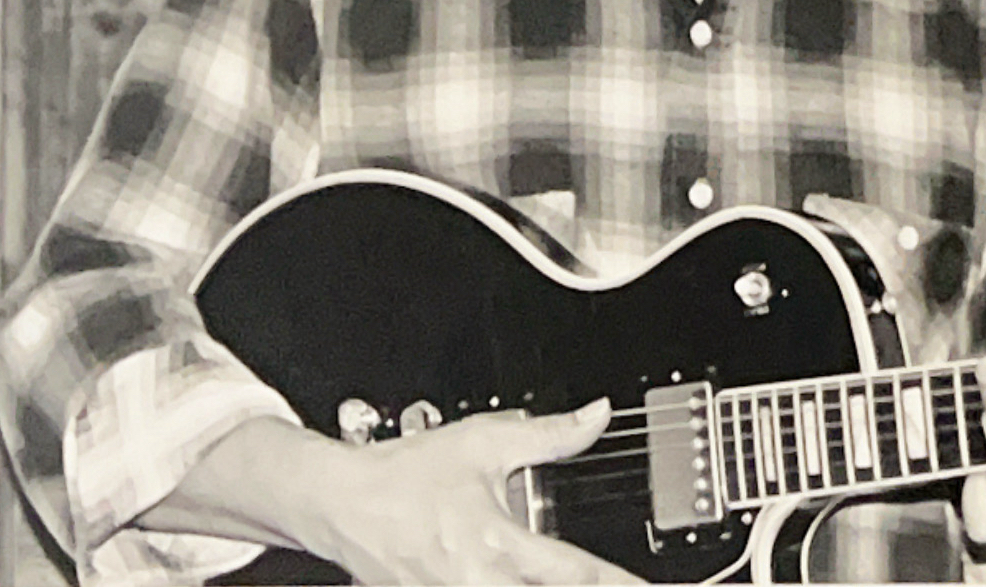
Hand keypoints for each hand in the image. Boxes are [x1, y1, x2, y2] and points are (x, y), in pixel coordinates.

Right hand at [302, 401, 629, 584]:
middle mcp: (478, 582)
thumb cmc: (406, 475)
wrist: (341, 503)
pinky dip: (505, 586)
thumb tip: (596, 415)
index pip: (574, 572)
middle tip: (619, 583)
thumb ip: (550, 433)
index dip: (616, 582)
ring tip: (568, 576)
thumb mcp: (485, 440)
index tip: (643, 585)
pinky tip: (514, 577)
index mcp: (497, 543)